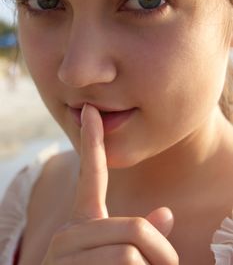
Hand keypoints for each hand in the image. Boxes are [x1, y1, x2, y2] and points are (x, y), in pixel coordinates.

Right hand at [42, 104, 177, 263]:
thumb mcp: (120, 259)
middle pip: (135, 228)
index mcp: (81, 224)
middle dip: (160, 252)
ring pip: (131, 253)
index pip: (90, 174)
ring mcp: (64, 254)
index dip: (92, 140)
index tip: (91, 110)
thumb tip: (166, 213)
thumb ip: (141, 233)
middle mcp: (68, 233)